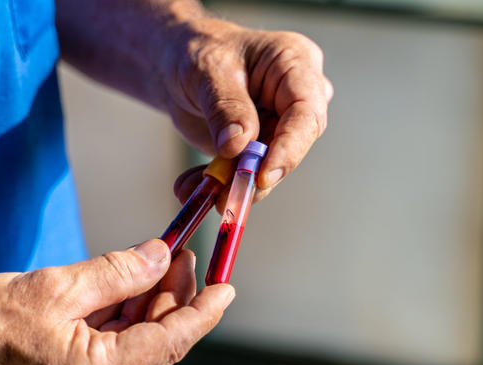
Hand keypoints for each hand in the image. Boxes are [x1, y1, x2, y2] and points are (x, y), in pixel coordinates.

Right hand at [0, 239, 233, 364]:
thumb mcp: (59, 285)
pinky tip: (131, 285)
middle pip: (157, 342)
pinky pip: (115, 349)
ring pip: (138, 344)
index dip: (204, 312)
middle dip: (173, 297)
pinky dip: (126, 317)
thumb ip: (119, 271)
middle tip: (182, 253)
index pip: (170, 342)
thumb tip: (161, 254)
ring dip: (149, 304)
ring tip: (159, 261)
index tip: (227, 288)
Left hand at [161, 18, 332, 203]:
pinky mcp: (258, 148)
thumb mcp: (208, 70)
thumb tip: (238, 145)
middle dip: (254, 175)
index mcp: (295, 64)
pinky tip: (191, 186)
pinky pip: (243, 173)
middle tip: (225, 196)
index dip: (289, 150)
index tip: (262, 177)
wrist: (176, 64)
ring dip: (230, 185)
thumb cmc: (199, 50)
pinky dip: (216, 184)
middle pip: (289, 147)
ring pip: (265, 168)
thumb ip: (225, 106)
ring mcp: (277, 125)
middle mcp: (294, 98)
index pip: (306, 114)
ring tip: (196, 190)